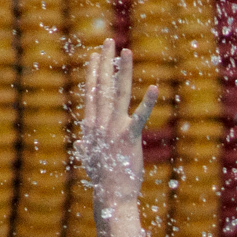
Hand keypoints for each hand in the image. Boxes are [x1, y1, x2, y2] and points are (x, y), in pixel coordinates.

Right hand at [79, 40, 156, 216]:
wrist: (111, 194)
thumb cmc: (103, 179)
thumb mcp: (91, 158)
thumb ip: (88, 145)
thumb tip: (83, 142)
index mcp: (90, 125)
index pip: (91, 92)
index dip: (93, 73)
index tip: (94, 56)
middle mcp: (99, 122)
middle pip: (102, 85)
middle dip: (105, 62)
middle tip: (108, 42)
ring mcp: (113, 128)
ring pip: (118, 93)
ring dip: (122, 71)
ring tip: (126, 51)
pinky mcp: (129, 137)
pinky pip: (140, 117)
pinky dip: (147, 102)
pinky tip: (153, 87)